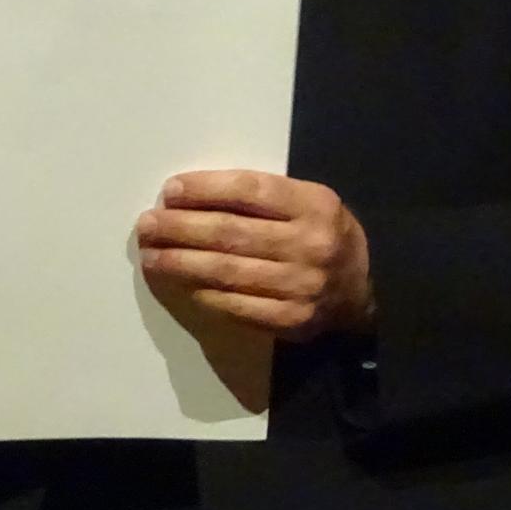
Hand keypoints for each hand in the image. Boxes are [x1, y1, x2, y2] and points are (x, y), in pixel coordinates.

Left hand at [133, 170, 373, 340]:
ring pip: (227, 271)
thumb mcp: (307, 201)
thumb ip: (260, 197)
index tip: (170, 191)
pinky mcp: (290, 320)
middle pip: (231, 232)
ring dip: (181, 262)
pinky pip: (235, 305)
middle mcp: (309, 245)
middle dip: (181, 227)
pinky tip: (180, 283)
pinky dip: (203, 293)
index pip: (249, 190)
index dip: (205, 189)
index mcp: (314, 205)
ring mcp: (300, 286)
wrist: (362, 289)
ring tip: (151, 254)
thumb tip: (190, 196)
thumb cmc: (322, 234)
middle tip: (147, 224)